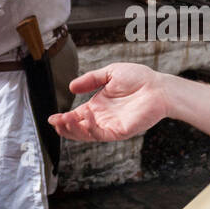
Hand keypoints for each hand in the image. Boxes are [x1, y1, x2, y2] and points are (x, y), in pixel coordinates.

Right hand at [48, 63, 169, 141]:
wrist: (158, 86)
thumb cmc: (139, 79)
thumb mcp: (109, 74)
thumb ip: (90, 80)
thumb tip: (71, 87)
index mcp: (98, 106)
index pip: (77, 116)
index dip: (64, 119)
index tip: (52, 118)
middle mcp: (103, 118)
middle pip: (79, 128)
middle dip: (65, 127)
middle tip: (54, 122)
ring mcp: (111, 125)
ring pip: (87, 134)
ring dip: (73, 130)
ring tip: (63, 121)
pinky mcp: (120, 131)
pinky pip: (101, 134)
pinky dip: (90, 129)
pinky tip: (85, 119)